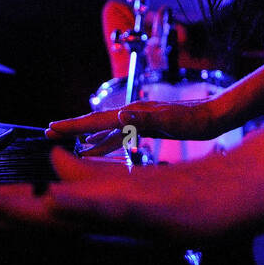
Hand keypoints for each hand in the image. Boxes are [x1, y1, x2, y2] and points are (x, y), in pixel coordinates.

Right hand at [0, 140, 263, 241]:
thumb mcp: (132, 176)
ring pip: (58, 213)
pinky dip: (85, 204)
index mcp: (93, 204)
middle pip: (25, 211)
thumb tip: (50, 159)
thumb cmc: (201, 187)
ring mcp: (132, 214)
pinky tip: (56, 199)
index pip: (20, 201)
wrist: (262, 187)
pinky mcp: (166, 210)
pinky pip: (118, 205)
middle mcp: (105, 214)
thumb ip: (88, 173)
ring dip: (10, 209)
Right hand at [46, 99, 223, 155]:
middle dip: (73, 129)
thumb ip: (145, 118)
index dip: (73, 126)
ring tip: (68, 146)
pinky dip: (104, 144)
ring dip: (87, 139)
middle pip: (96, 124)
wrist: (215, 115)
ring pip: (105, 132)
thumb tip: (120, 114)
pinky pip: (119, 138)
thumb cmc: (195, 119)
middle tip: (48, 134)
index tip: (51, 128)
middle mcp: (132, 114)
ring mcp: (139, 120)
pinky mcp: (147, 127)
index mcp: (133, 113)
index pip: (96, 121)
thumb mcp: (171, 120)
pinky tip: (98, 151)